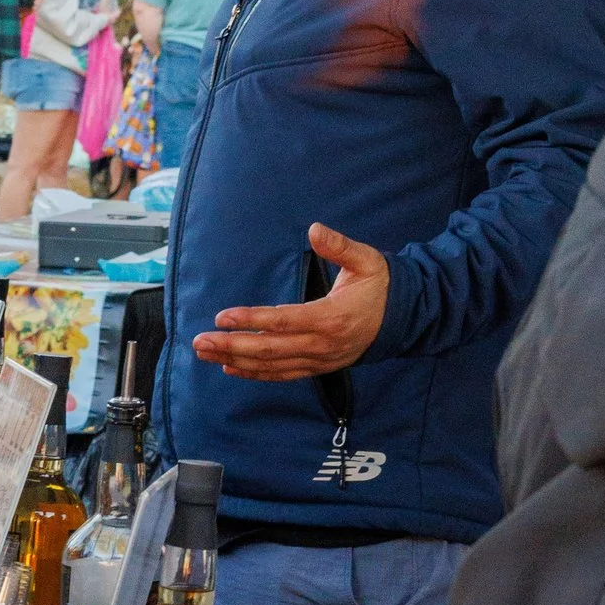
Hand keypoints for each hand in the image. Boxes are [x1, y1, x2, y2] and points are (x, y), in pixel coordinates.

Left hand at [192, 224, 392, 380]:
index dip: (252, 320)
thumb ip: (340, 246)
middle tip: (200, 340)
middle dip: (232, 345)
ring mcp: (319, 360)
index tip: (223, 316)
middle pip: (270, 349)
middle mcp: (323, 344)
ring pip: (271, 365)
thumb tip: (315, 230)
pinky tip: (229, 367)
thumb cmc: (380, 286)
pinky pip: (281, 375)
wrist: (404, 319)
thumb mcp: (367, 260)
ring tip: (205, 352)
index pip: (284, 321)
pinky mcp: (317, 367)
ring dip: (235, 359)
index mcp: (332, 317)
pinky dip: (254, 374)